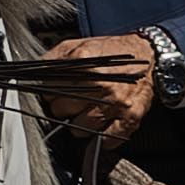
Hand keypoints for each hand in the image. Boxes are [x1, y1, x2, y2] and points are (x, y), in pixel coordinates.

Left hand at [38, 33, 160, 134]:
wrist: (150, 55)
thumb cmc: (113, 53)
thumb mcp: (80, 44)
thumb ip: (55, 57)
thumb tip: (34, 72)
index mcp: (84, 62)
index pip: (50, 88)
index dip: (49, 92)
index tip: (54, 92)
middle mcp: (100, 83)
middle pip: (61, 110)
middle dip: (61, 108)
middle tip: (70, 102)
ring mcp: (116, 102)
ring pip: (79, 128)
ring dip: (78, 124)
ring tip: (85, 112)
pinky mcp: (130, 117)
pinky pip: (106, 139)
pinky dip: (100, 138)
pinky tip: (100, 126)